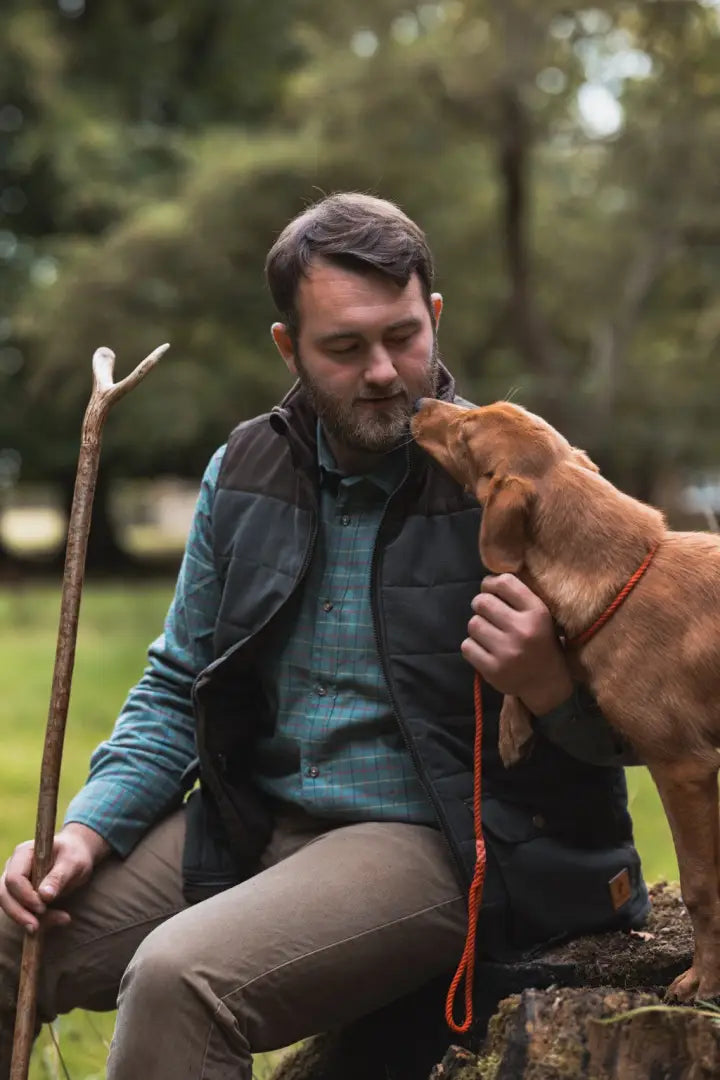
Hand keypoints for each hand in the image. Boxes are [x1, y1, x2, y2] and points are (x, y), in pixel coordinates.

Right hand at [0, 823, 110, 932]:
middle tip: (35, 927)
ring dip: (26, 919)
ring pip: (9, 905)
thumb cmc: (74, 854)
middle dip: (18, 913)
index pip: (14, 878)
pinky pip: (21, 911)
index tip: (42, 907)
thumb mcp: (72, 863)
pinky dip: (35, 919)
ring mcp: (13, 881)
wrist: (75, 855)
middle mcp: (13, 866)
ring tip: (54, 922)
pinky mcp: (19, 895)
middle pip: (4, 894)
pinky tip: (57, 920)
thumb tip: (44, 896)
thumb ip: (58, 877)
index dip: (25, 896)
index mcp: (24, 853)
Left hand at [461, 574, 572, 715]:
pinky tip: (485, 649)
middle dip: (481, 605)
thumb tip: (486, 581)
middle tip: (487, 613)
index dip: (491, 583)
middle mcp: (522, 630)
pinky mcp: (493, 670)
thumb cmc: (540, 643)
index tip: (490, 590)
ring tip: (489, 634)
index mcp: (537, 613)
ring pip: (473, 624)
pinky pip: (467, 646)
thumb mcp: (541, 616)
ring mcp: (507, 652)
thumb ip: (518, 597)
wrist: (546, 683)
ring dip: (478, 627)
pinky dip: (473, 646)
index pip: (505, 582)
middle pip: (482, 602)